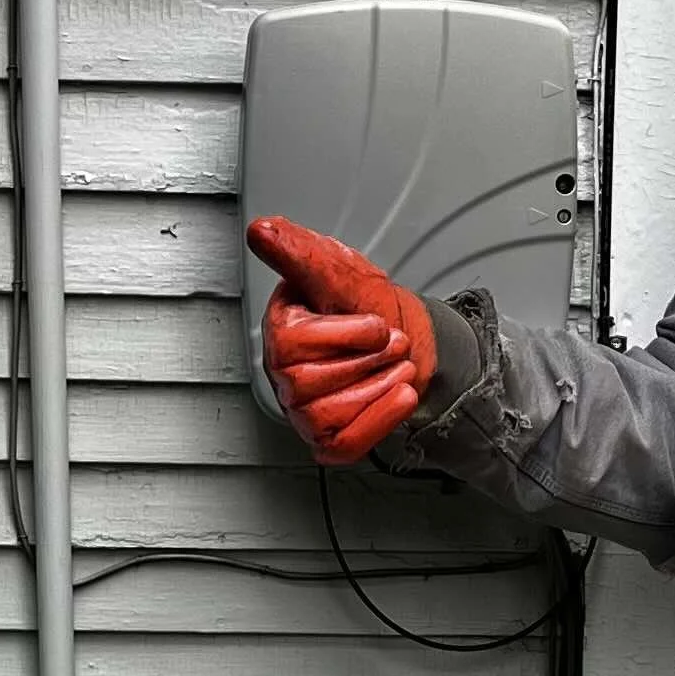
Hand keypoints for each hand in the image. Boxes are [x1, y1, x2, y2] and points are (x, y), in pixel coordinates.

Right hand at [246, 216, 438, 464]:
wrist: (411, 339)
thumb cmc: (372, 307)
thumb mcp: (343, 274)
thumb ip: (302, 253)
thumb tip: (263, 231)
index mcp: (283, 327)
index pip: (291, 343)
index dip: (346, 336)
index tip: (376, 326)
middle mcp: (285, 370)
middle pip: (308, 382)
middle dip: (367, 361)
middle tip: (393, 344)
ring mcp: (303, 408)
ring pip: (327, 413)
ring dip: (378, 387)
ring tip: (396, 366)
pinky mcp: (327, 438)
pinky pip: (345, 443)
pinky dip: (380, 419)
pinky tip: (400, 395)